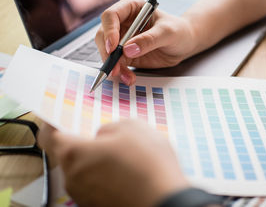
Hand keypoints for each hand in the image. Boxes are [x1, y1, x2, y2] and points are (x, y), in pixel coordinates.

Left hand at [38, 120, 189, 206]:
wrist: (164, 199)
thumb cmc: (148, 164)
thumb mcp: (133, 127)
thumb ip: (110, 127)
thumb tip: (103, 135)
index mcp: (75, 153)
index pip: (49, 136)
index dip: (53, 125)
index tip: (60, 120)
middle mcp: (73, 177)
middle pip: (68, 155)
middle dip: (83, 145)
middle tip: (105, 138)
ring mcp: (84, 195)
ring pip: (83, 171)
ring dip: (96, 162)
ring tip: (123, 156)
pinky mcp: (97, 206)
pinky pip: (95, 186)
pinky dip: (105, 177)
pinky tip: (128, 172)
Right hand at [95, 0, 197, 85]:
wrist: (184, 43)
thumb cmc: (178, 30)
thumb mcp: (168, 32)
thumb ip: (149, 39)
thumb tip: (128, 49)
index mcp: (131, 7)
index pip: (111, 15)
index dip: (109, 31)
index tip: (114, 47)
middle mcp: (122, 22)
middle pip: (104, 35)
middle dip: (107, 53)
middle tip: (114, 67)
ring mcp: (122, 39)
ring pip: (107, 52)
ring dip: (114, 66)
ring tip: (127, 76)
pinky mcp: (125, 54)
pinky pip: (117, 64)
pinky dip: (121, 73)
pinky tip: (129, 78)